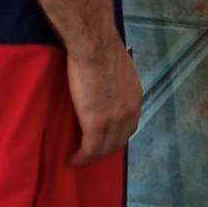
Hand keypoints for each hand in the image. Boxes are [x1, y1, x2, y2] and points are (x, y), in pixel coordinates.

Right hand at [66, 44, 142, 165]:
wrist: (95, 46)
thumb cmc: (102, 50)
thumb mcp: (119, 70)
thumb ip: (116, 84)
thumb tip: (106, 86)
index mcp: (135, 98)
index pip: (129, 126)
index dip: (115, 136)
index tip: (103, 140)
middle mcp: (130, 112)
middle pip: (118, 141)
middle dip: (104, 149)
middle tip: (90, 153)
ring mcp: (115, 120)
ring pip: (104, 148)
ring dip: (92, 156)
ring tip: (79, 158)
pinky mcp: (97, 125)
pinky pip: (89, 149)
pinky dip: (81, 158)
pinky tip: (72, 159)